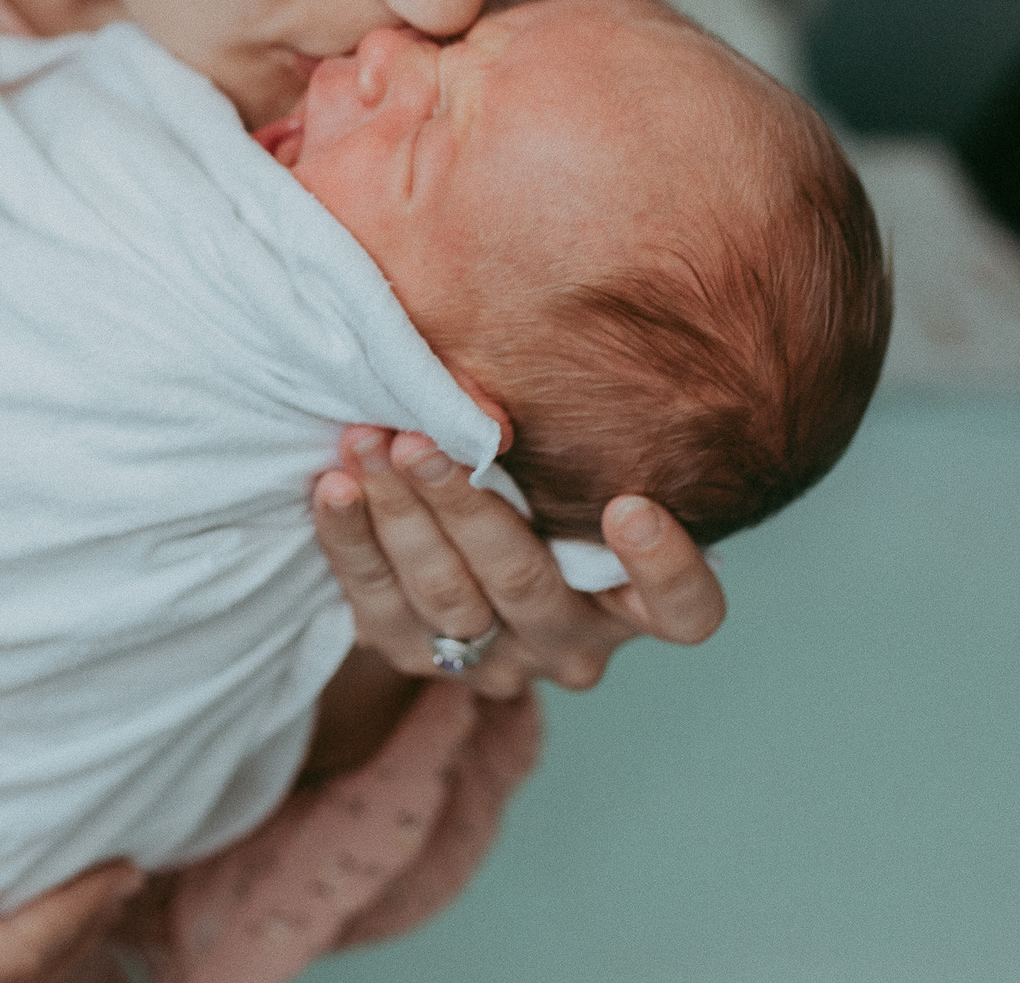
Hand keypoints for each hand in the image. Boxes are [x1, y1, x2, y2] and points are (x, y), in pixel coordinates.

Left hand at [311, 426, 725, 699]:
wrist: (449, 541)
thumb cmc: (534, 472)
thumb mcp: (562, 456)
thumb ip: (557, 424)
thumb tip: (491, 362)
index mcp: (632, 600)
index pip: (685, 613)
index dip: (665, 570)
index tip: (629, 507)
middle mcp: (570, 641)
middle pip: (527, 586)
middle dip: (467, 506)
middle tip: (425, 438)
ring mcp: (491, 658)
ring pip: (447, 597)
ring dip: (401, 512)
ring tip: (369, 442)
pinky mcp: (414, 654)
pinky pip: (375, 602)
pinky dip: (352, 539)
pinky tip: (334, 486)